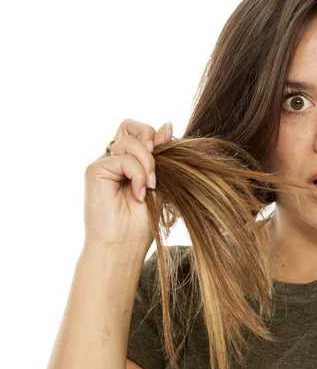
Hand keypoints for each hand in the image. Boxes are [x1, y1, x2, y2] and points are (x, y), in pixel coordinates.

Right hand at [83, 119, 172, 253]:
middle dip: (149, 139)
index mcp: (131, 160)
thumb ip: (162, 153)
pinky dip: (137, 173)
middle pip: (130, 126)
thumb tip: (168, 123)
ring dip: (147, 163)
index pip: (140, 131)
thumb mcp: (161, 180)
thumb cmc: (144, 219)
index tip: (167, 156)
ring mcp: (105, 164)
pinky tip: (139, 193)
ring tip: (149, 187)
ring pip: (129, 142)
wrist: (125, 244)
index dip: (155, 136)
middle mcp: (115, 159)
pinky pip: (122, 158)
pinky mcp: (95, 171)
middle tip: (157, 165)